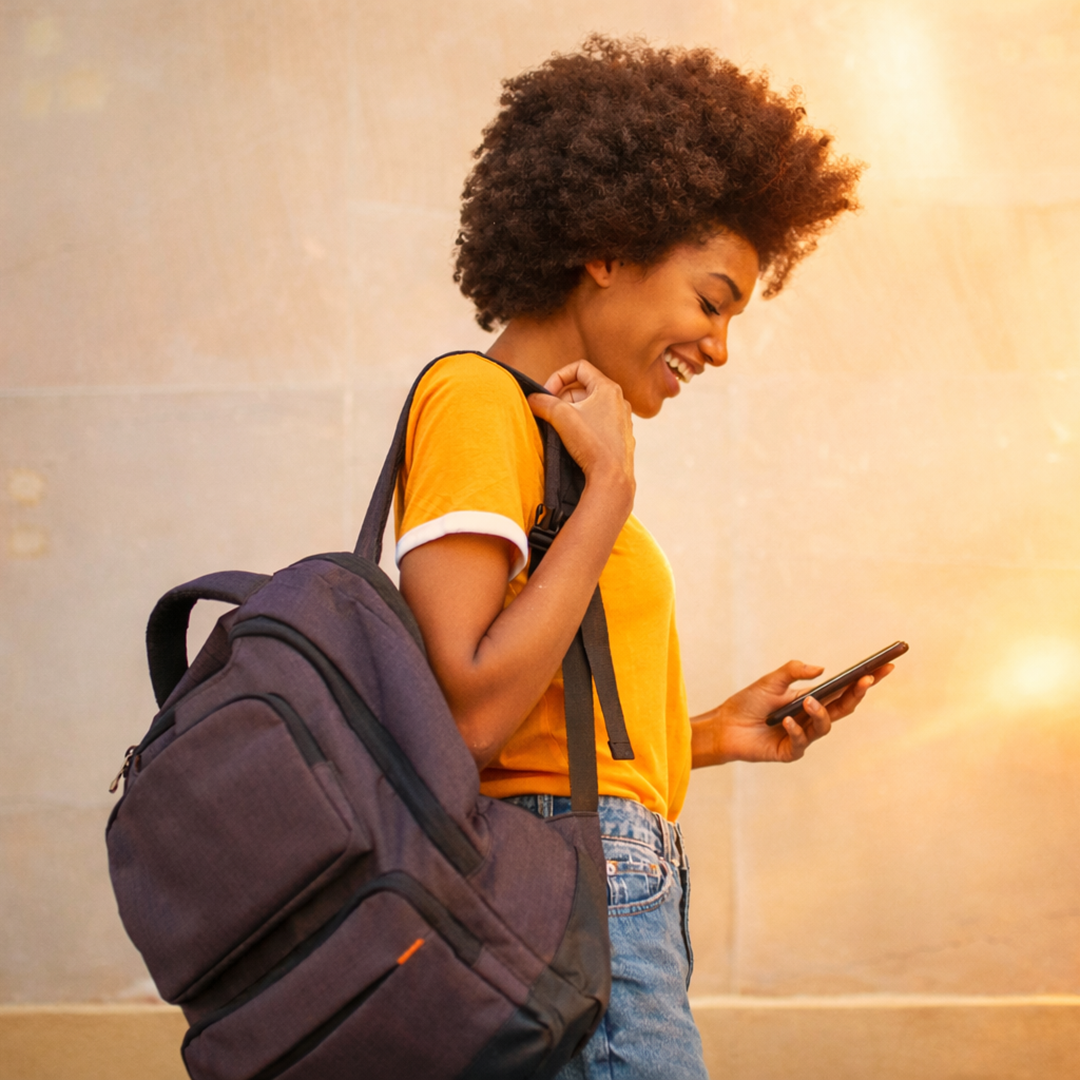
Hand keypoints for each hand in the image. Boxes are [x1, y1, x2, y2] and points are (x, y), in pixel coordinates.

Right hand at [527, 360, 635, 498]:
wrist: (612, 477)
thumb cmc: (590, 443)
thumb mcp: (560, 416)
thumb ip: (542, 402)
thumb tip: (531, 399)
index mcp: (608, 388)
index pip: (579, 367)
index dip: (559, 376)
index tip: (548, 394)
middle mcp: (619, 400)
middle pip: (582, 389)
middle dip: (562, 399)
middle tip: (550, 414)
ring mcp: (622, 419)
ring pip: (589, 407)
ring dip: (571, 413)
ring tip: (560, 429)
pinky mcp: (620, 436)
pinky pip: (598, 423)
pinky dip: (583, 426)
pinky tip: (575, 441)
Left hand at [691, 659, 894, 766]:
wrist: (725, 726)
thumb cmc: (748, 702)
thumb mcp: (771, 681)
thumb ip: (793, 671)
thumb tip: (821, 670)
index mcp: (812, 699)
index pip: (844, 689)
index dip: (866, 679)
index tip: (886, 665)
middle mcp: (812, 717)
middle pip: (844, 707)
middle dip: (858, 693)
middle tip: (867, 679)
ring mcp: (804, 735)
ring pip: (825, 725)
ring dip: (820, 712)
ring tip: (807, 702)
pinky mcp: (790, 751)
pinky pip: (801, 742)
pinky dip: (795, 730)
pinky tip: (785, 722)